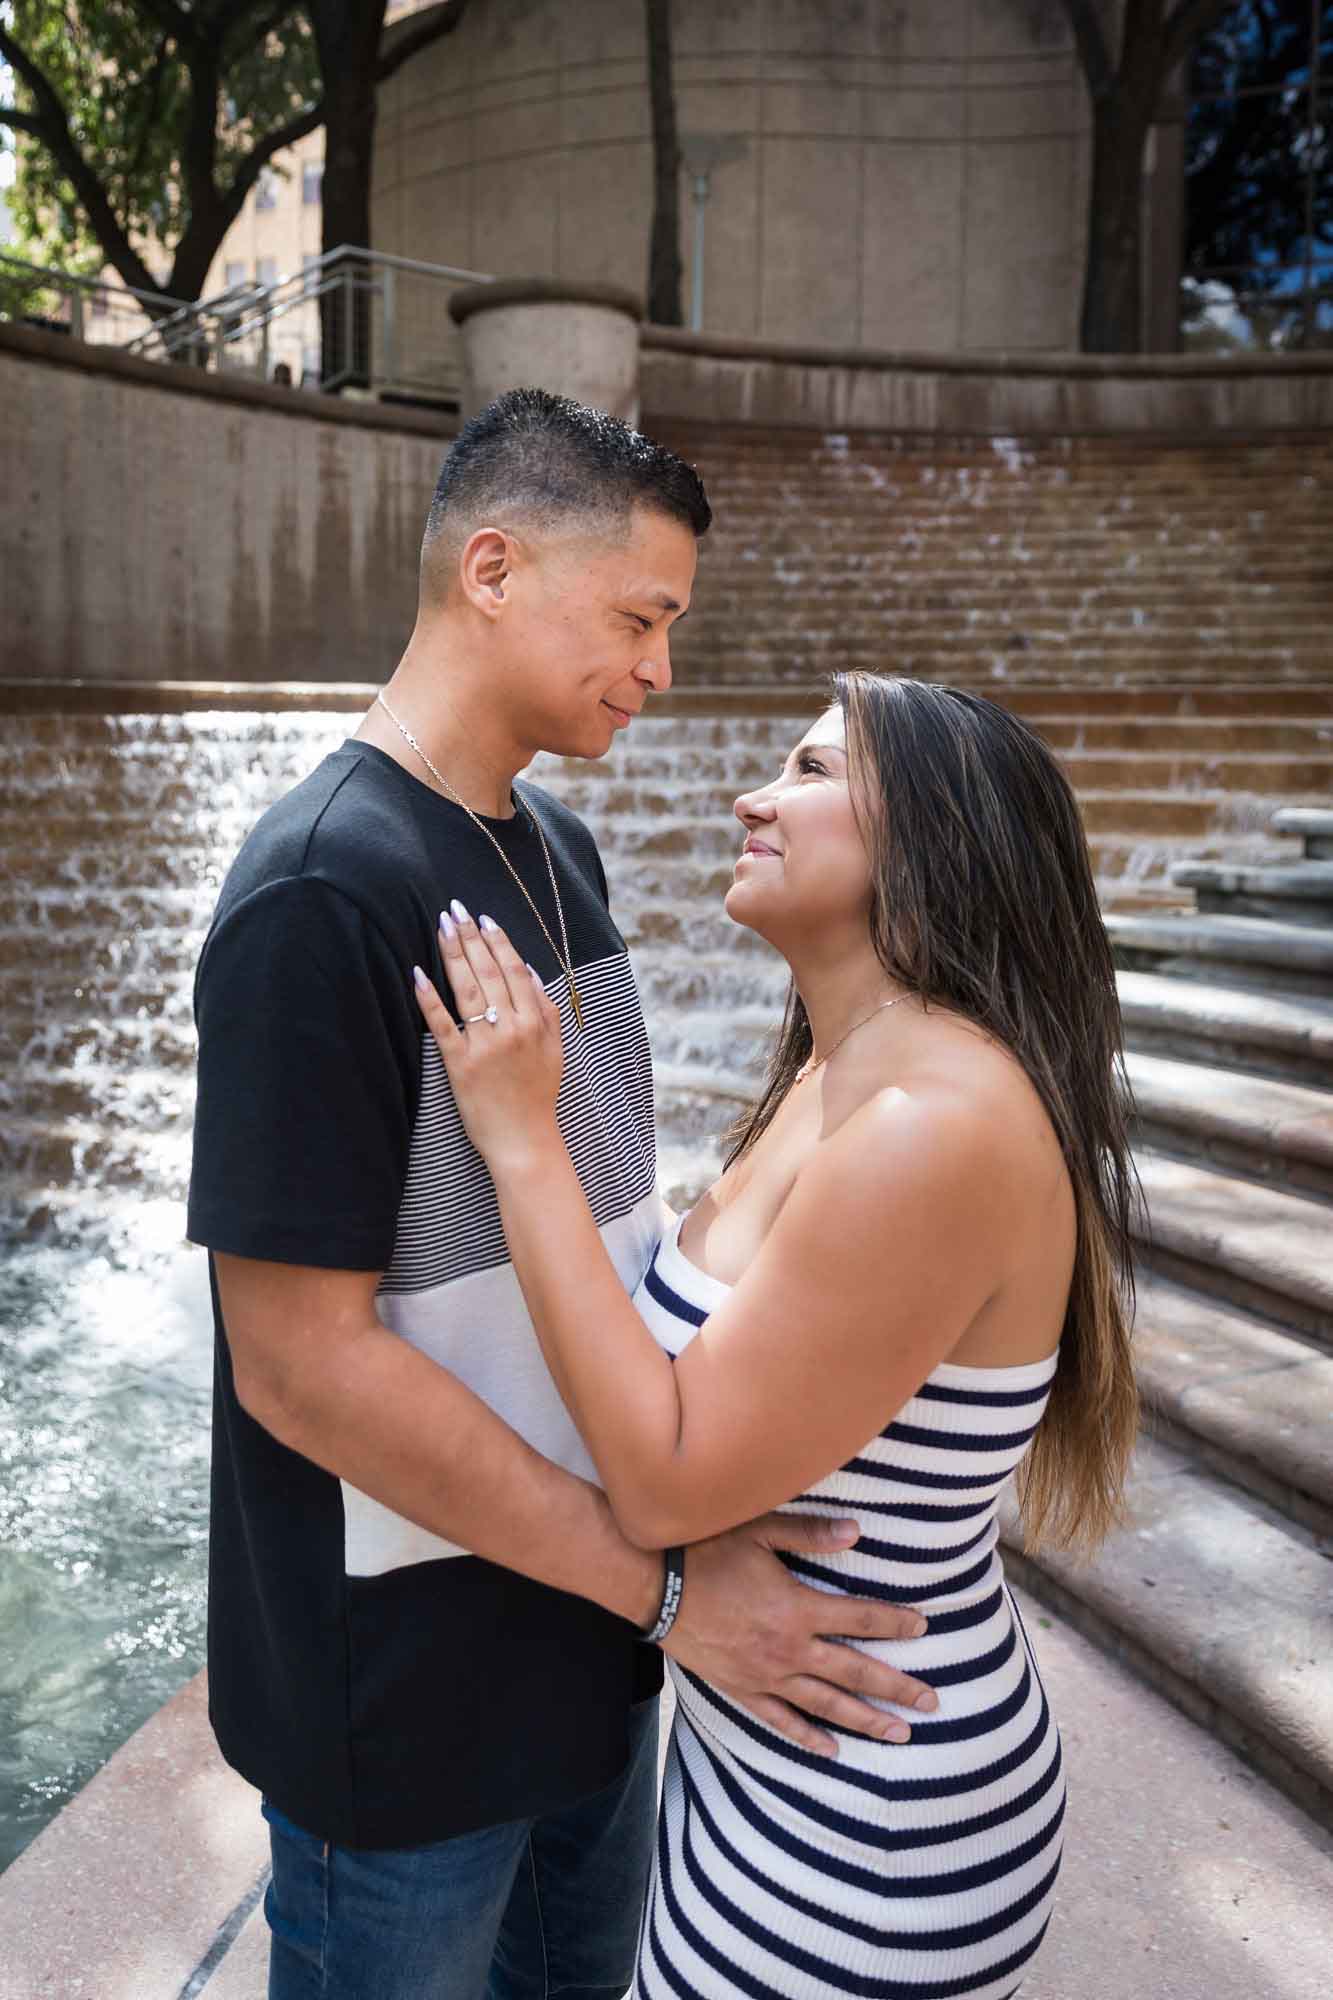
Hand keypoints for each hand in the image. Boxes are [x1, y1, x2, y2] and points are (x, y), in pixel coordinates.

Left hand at [413, 904, 563, 1170]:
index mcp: (534, 1023)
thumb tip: (530, 971)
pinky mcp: (460, 1065)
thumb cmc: (538, 1096)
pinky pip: (443, 1026)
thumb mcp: (555, 1050)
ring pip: (468, 990)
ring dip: (453, 955)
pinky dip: (430, 999)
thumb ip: (547, 1010)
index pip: (515, 971)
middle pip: (489, 973)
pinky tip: (419, 974)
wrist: (525, 1140)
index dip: (498, 942)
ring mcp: (484, 1046)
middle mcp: (511, 1029)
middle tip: (455, 909)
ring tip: (442, 926)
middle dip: (471, 938)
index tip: (484, 919)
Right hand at [662, 1513, 937, 1756]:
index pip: (859, 1619)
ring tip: (899, 1734)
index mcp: (797, 1608)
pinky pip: (781, 1721)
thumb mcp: (759, 1531)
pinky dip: (809, 1737)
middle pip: (854, 1673)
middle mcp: (788, 1649)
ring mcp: (765, 1675)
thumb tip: (857, 1531)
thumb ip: (809, 1534)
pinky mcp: (741, 1690)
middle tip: (932, 1703)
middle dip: (896, 1688)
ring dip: (866, 1721)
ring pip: (826, 1705)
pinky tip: (833, 1749)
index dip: (894, 1623)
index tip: (923, 1628)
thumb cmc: (706, 1551)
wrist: (653, 1587)